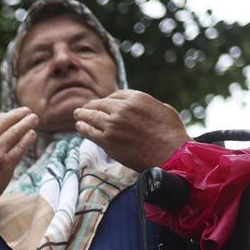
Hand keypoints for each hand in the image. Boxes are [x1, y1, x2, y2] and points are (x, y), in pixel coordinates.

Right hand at [0, 108, 38, 202]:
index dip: (1, 116)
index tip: (9, 115)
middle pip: (3, 123)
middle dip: (17, 115)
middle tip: (26, 111)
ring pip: (14, 133)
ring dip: (26, 124)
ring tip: (33, 119)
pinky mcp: (5, 165)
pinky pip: (19, 148)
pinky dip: (27, 140)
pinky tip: (32, 135)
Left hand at [74, 90, 188, 170]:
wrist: (169, 153)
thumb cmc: (171, 133)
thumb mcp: (164, 109)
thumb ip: (148, 105)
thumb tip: (141, 108)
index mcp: (137, 98)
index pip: (115, 96)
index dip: (106, 100)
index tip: (102, 104)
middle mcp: (122, 109)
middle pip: (100, 105)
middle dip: (91, 106)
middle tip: (84, 109)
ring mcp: (113, 124)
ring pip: (92, 117)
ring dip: (82, 116)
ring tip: (77, 115)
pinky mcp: (107, 140)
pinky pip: (90, 132)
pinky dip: (83, 128)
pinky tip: (79, 127)